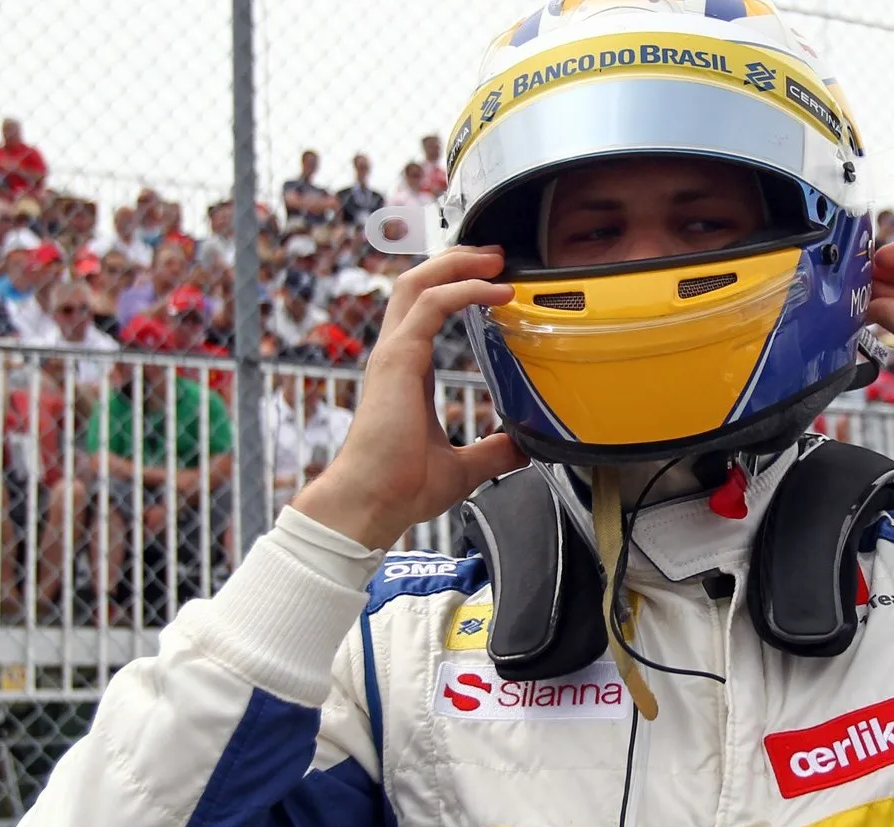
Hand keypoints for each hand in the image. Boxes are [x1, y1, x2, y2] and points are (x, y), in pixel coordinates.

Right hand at [292, 246, 525, 549]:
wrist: (372, 504)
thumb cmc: (400, 489)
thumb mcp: (463, 466)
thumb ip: (491, 451)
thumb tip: (521, 448)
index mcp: (407, 371)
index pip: (425, 309)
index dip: (456, 286)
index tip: (493, 281)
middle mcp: (396, 355)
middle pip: (418, 283)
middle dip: (456, 261)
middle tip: (496, 255)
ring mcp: (393, 354)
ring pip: (418, 282)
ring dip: (457, 264)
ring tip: (494, 259)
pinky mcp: (397, 361)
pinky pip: (430, 306)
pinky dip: (463, 290)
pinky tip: (494, 291)